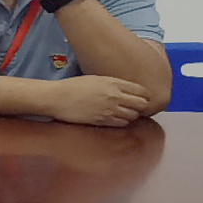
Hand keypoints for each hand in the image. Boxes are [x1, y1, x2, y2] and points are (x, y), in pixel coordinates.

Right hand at [38, 73, 159, 126]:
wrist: (56, 98)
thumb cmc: (73, 86)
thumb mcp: (96, 78)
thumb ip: (114, 84)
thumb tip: (128, 91)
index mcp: (113, 83)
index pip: (142, 91)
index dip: (145, 95)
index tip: (143, 98)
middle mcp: (114, 96)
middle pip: (142, 104)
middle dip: (142, 106)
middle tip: (137, 107)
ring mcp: (109, 109)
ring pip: (133, 116)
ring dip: (132, 115)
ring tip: (124, 113)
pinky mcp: (102, 120)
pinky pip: (121, 123)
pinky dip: (122, 122)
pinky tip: (116, 118)